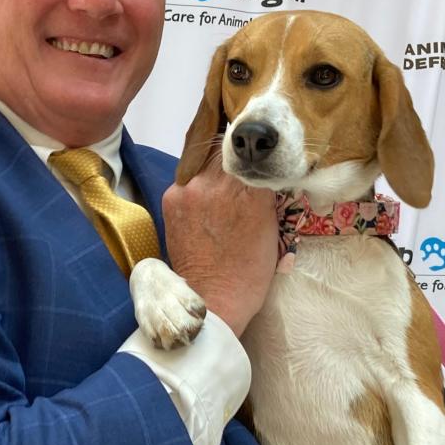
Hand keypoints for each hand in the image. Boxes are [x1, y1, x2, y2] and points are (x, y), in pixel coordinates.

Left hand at [162, 153, 277, 336]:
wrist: (214, 296)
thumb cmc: (250, 269)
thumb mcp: (273, 225)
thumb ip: (264, 191)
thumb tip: (260, 168)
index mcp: (252, 190)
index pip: (252, 149)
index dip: (252, 148)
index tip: (255, 149)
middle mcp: (219, 183)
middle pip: (225, 149)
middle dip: (232, 155)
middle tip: (238, 165)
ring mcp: (191, 189)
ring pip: (203, 160)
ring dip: (212, 168)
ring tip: (220, 187)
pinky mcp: (171, 197)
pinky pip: (187, 178)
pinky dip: (196, 185)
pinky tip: (203, 202)